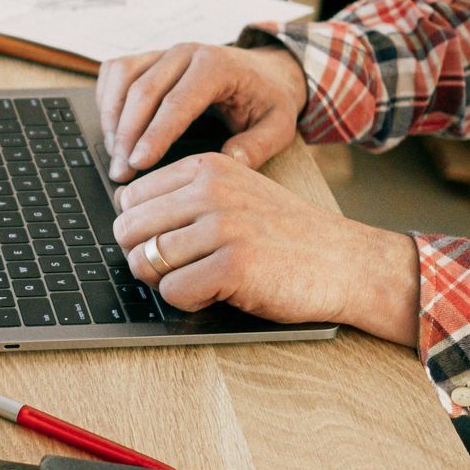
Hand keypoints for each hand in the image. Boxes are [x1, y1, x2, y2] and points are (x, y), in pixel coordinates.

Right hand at [96, 43, 307, 182]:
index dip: (153, 135)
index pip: (177, 102)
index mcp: (216, 66)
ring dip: (112, 118)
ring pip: (122, 78)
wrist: (266, 71)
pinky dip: (106, 99)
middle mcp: (186, 53)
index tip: (138, 164)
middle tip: (120, 172)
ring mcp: (164, 52)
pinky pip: (115, 71)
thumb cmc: (268, 100)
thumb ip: (257, 146)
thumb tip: (227, 162)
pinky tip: (112, 129)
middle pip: (142, 91)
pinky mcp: (150, 58)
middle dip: (126, 135)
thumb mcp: (278, 126)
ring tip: (115, 154)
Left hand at [112, 152, 418, 344]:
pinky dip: (189, 302)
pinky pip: (172, 292)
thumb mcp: (235, 194)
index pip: (129, 198)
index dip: (143, 229)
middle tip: (183, 269)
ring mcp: (223, 226)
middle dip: (146, 257)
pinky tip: (219, 293)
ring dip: (168, 282)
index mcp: (206, 167)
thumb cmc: (285, 235)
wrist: (346, 262)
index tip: (174, 242)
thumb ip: (185, 197)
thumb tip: (123, 216)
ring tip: (206, 279)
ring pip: (145, 262)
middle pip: (128, 230)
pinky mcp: (234, 266)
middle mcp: (211, 190)